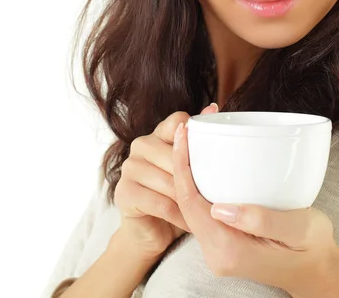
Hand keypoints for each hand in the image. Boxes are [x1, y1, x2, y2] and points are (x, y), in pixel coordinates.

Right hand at [113, 101, 218, 261]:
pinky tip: (189, 224)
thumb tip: (213, 107)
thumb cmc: (176, 196)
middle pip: (177, 156)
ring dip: (190, 201)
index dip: (195, 137)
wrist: (150, 231)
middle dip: (197, 179)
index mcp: (158, 134)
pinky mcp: (123, 192)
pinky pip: (161, 204)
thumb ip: (199, 141)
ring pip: (171, 182)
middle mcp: (141, 145)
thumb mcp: (190, 169)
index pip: (178, 122)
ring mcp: (130, 167)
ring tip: (207, 212)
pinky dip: (179, 217)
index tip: (211, 152)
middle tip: (215, 195)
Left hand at [171, 121, 338, 296]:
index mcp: (229, 251)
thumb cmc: (313, 248)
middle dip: (182, 162)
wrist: (317, 271)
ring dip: (189, 172)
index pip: (190, 203)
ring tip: (193, 139)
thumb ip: (261, 220)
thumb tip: (220, 208)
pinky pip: (203, 210)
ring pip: (192, 205)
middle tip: (187, 128)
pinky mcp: (224, 242)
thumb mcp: (299, 229)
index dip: (182, 165)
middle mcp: (216, 253)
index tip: (182, 133)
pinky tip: (207, 163)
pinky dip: (200, 184)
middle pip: (185, 202)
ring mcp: (218, 250)